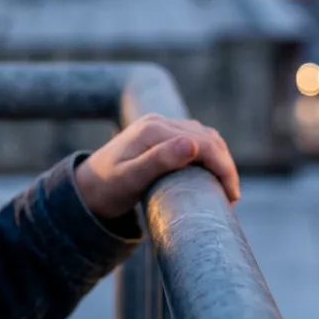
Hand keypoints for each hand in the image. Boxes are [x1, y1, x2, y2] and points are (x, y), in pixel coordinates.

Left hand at [74, 113, 239, 220]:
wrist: (85, 187)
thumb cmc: (106, 189)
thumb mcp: (130, 180)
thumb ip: (159, 161)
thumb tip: (192, 145)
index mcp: (154, 130)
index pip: (203, 143)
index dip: (223, 167)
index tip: (232, 196)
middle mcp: (158, 121)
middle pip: (207, 137)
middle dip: (225, 165)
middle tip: (232, 197)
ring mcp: (159, 125)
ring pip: (204, 134)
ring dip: (219, 157)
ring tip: (225, 187)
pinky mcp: (160, 133)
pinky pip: (194, 137)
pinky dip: (208, 152)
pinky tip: (211, 172)